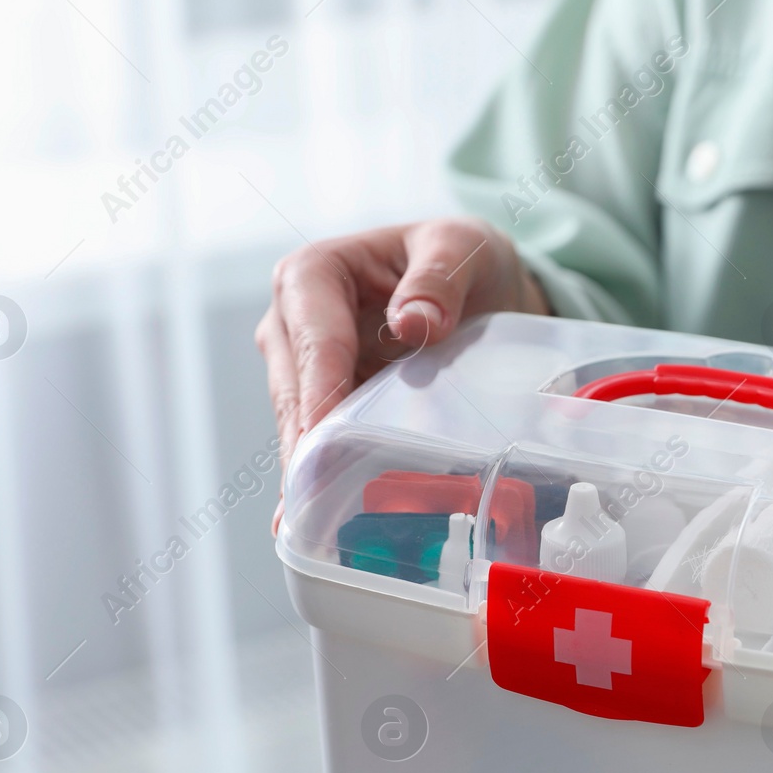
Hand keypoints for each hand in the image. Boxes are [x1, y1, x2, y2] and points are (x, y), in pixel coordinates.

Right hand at [255, 217, 549, 530]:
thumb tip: (413, 322)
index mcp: (313, 275)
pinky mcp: (328, 405)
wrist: (479, 285)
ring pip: (300, 426)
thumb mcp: (460, 246)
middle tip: (313, 503)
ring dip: (311, 472)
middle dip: (304, 447)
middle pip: (295, 392)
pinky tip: (319, 525)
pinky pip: (321, 444)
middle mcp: (293, 324)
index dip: (318, 391)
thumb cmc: (459, 257)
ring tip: (318, 524)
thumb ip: (439, 277)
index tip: (319, 439)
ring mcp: (306, 370)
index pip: (313, 339)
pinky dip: (324, 480)